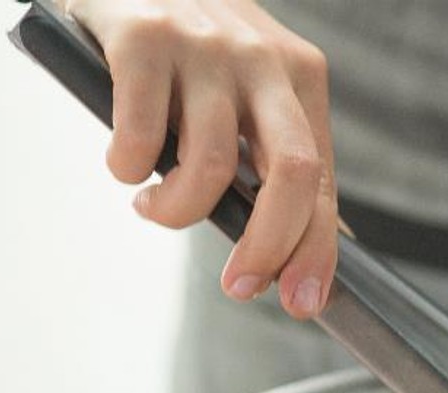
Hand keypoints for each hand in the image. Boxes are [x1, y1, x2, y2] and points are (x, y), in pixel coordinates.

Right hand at [65, 0, 336, 318]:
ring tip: (156, 208)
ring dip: (178, 212)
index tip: (300, 302)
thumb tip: (306, 247)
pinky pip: (142, 136)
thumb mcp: (248, 87)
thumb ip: (274, 154)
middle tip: (238, 285)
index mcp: (300, 78)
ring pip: (209, 166)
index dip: (315, 251)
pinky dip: (129, 170)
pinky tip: (127, 165)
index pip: (321, 181)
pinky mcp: (145, 34)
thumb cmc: (187, 44)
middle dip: (269, 246)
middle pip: (290, 174)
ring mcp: (206, 45)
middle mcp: (263, 58)